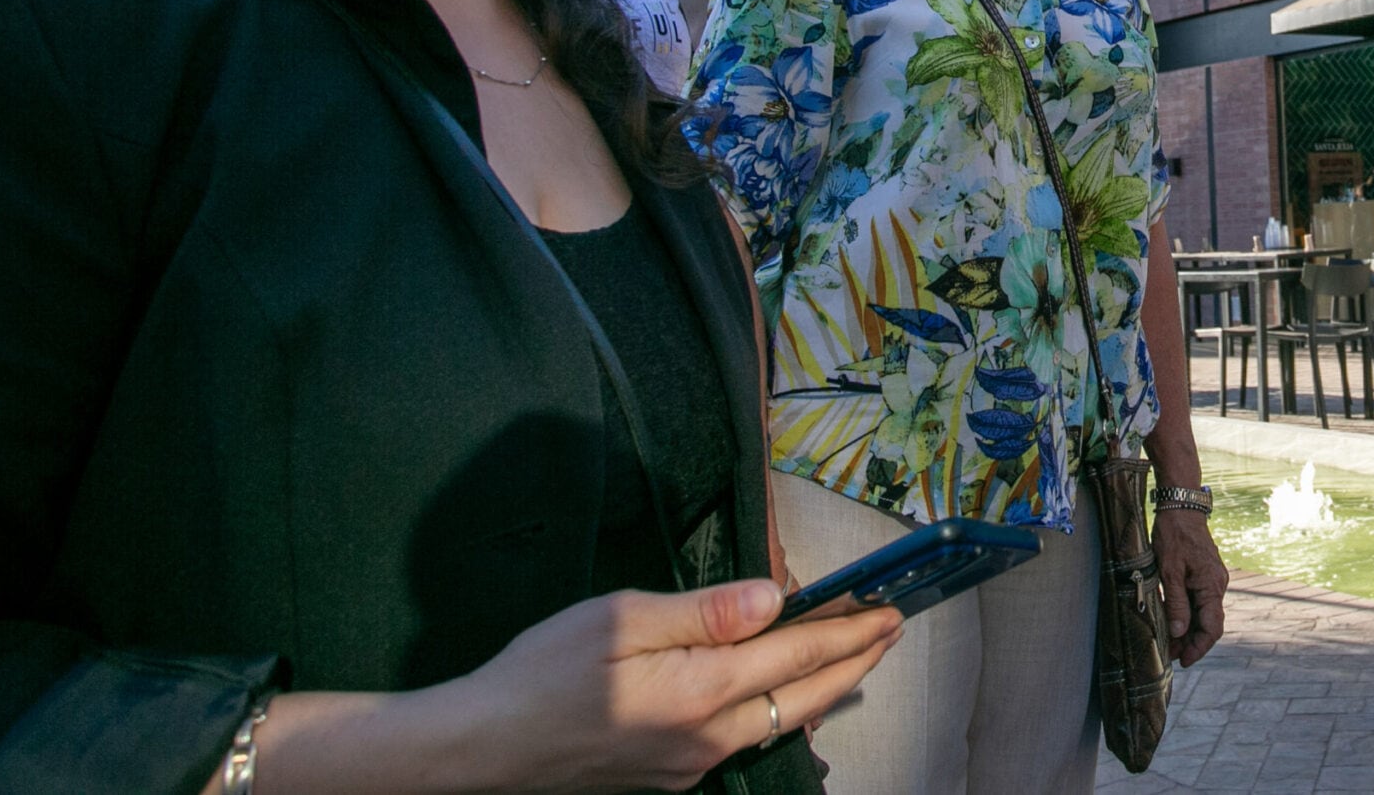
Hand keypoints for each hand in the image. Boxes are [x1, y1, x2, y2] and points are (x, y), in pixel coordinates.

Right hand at [448, 578, 901, 791]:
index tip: (887, 609)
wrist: (482, 750)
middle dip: (854, 661)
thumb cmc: (542, 674)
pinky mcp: (669, 775)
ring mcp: (689, 764)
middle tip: (891, 630)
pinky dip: (778, 706)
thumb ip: (704, 611)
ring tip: (852, 656)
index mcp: (701, 692)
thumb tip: (773, 598)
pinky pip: (744, 737)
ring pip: (778, 721)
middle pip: (804, 696)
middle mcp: (707, 738)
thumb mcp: (621, 620)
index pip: (797, 655)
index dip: (848, 631)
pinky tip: (780, 689)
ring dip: (822, 686)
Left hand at [1152, 509, 1228, 666]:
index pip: (1212, 628)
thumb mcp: (1169, 571)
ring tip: (1168, 642)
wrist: (1181, 507)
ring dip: (1188, 629)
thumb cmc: (1174, 535)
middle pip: (1209, 623)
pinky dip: (1189, 614)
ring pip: (1204, 613)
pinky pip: (1201, 600)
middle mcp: (1218, 584)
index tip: (1183, 661)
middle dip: (1191, 642)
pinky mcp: (1206, 574)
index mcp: (1212, 585)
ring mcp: (1213, 579)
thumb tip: (1178, 632)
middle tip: (1171, 655)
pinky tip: (1173, 619)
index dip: (1199, 648)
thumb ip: (1175, 603)